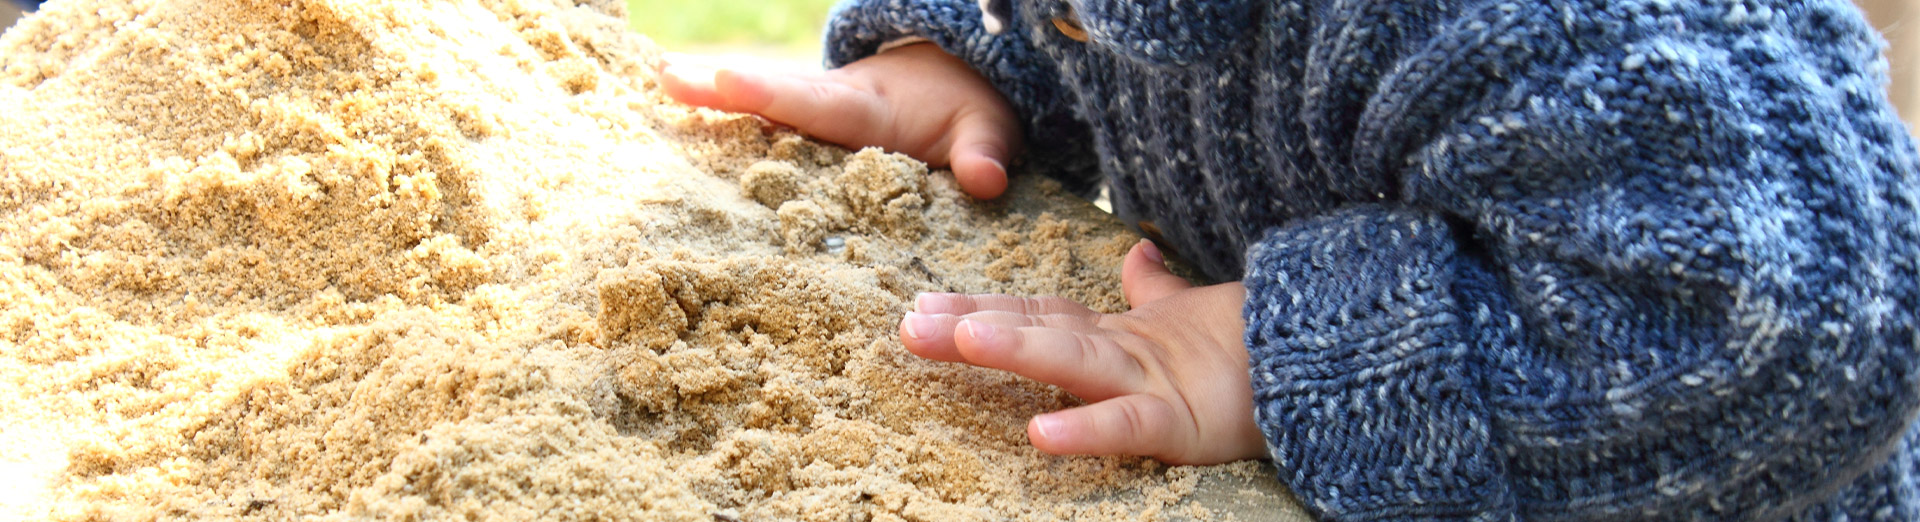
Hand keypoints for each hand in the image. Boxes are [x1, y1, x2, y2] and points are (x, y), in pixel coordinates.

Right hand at [659, 43, 1019, 198]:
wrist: (952, 87)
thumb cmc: (966, 110)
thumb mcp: (987, 127)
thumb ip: (984, 151)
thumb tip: (986, 180)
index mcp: (863, 109)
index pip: (814, 102)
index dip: (771, 93)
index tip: (727, 79)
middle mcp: (826, 108)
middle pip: (767, 100)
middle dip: (719, 89)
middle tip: (666, 75)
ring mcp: (810, 124)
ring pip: (755, 115)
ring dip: (704, 107)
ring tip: (652, 91)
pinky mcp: (804, 140)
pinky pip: (760, 134)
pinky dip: (716, 129)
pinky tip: (664, 142)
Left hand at [898, 241, 1266, 464]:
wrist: (1333, 355)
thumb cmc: (1257, 346)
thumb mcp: (1191, 318)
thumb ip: (1156, 291)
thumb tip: (1139, 255)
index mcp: (1122, 332)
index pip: (1040, 314)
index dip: (983, 307)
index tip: (922, 306)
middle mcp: (1126, 350)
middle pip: (1038, 329)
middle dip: (972, 326)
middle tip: (908, 324)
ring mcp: (1152, 381)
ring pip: (1073, 360)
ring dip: (1016, 347)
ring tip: (962, 339)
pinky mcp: (1184, 421)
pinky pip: (1127, 427)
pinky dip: (1085, 429)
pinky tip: (1038, 433)